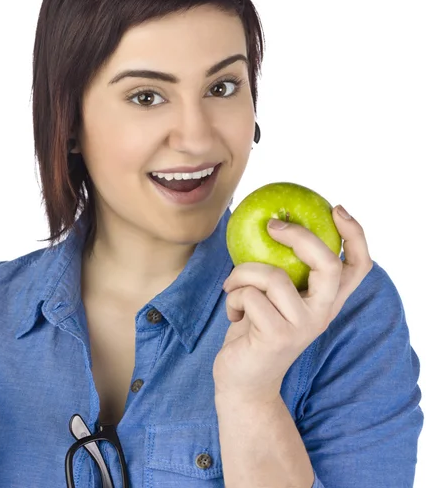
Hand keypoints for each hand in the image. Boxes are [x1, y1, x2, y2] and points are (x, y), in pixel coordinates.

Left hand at [213, 205, 372, 403]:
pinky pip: (249, 296)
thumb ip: (281, 270)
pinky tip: (234, 315)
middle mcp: (321, 313)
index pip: (358, 267)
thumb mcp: (274, 299)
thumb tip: (268, 221)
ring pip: (272, 276)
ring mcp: (302, 327)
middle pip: (328, 265)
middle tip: (273, 225)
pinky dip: (232, 298)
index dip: (355, 236)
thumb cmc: (255, 330)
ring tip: (233, 288)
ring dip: (241, 275)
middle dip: (299, 237)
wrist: (243, 381)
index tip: (336, 209)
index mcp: (325, 301)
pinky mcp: (277, 336)